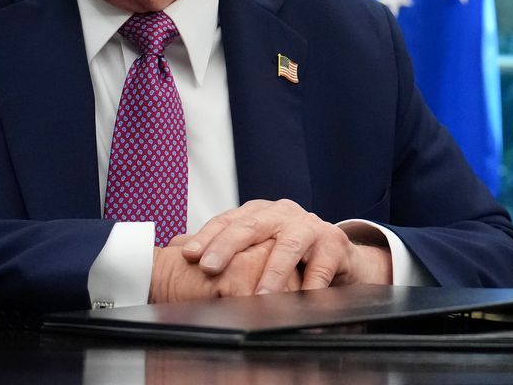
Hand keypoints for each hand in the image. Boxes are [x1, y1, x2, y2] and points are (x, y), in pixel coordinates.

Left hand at [176, 199, 392, 295]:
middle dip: (228, 246)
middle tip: (210, 267)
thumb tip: (174, 247)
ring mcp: (311, 227)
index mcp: (260, 213)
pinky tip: (302, 299)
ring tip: (259, 295)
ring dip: (272, 272)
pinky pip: (321, 267)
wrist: (338, 255)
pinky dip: (312, 285)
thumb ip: (219, 245)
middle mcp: (283, 214)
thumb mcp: (255, 246)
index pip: (228, 220)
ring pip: (289, 246)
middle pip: (253, 225)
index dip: (207, 236)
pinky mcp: (334, 244)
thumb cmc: (289, 250)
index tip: (188, 255)